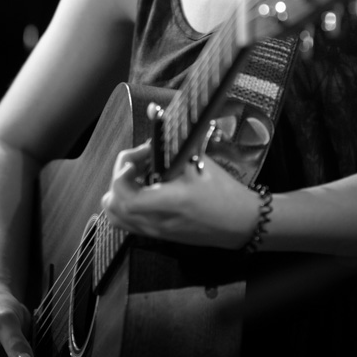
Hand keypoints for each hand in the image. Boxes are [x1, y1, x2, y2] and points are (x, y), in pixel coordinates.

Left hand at [101, 142, 259, 249]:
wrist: (241, 222)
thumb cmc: (224, 192)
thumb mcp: (200, 163)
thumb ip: (173, 147)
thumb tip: (153, 121)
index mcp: (171, 204)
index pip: (128, 199)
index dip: (121, 176)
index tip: (136, 157)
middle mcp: (159, 222)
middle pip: (115, 205)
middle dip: (119, 176)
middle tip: (138, 160)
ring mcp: (156, 232)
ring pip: (117, 216)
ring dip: (120, 191)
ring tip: (138, 174)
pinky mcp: (158, 235)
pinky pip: (128, 222)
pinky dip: (125, 203)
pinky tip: (143, 188)